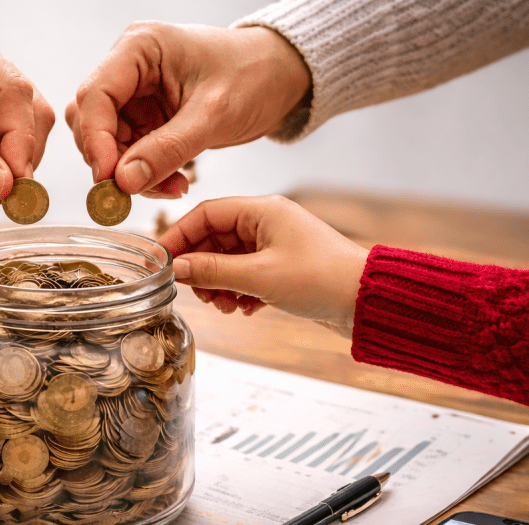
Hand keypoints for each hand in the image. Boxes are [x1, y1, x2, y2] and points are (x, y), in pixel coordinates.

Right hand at [66, 23, 309, 197]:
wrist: (279, 78)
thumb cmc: (253, 76)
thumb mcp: (212, 115)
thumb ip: (167, 149)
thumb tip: (123, 182)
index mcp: (139, 48)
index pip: (94, 95)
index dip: (95, 140)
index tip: (109, 179)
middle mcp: (128, 68)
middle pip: (92, 122)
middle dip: (114, 161)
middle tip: (140, 190)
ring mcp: (135, 95)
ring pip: (107, 144)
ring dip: (130, 174)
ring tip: (173, 186)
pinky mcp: (145, 118)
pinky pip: (129, 154)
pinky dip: (145, 174)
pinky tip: (174, 182)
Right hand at [159, 196, 368, 337]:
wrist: (367, 302)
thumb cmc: (321, 279)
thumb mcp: (258, 276)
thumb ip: (212, 271)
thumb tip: (175, 268)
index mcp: (262, 210)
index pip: (205, 214)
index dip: (179, 237)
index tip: (162, 262)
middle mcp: (267, 222)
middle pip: (214, 239)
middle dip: (201, 269)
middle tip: (197, 294)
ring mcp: (275, 245)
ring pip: (228, 261)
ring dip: (219, 285)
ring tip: (225, 306)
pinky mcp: (282, 267)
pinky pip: (246, 275)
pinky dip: (239, 293)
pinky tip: (245, 310)